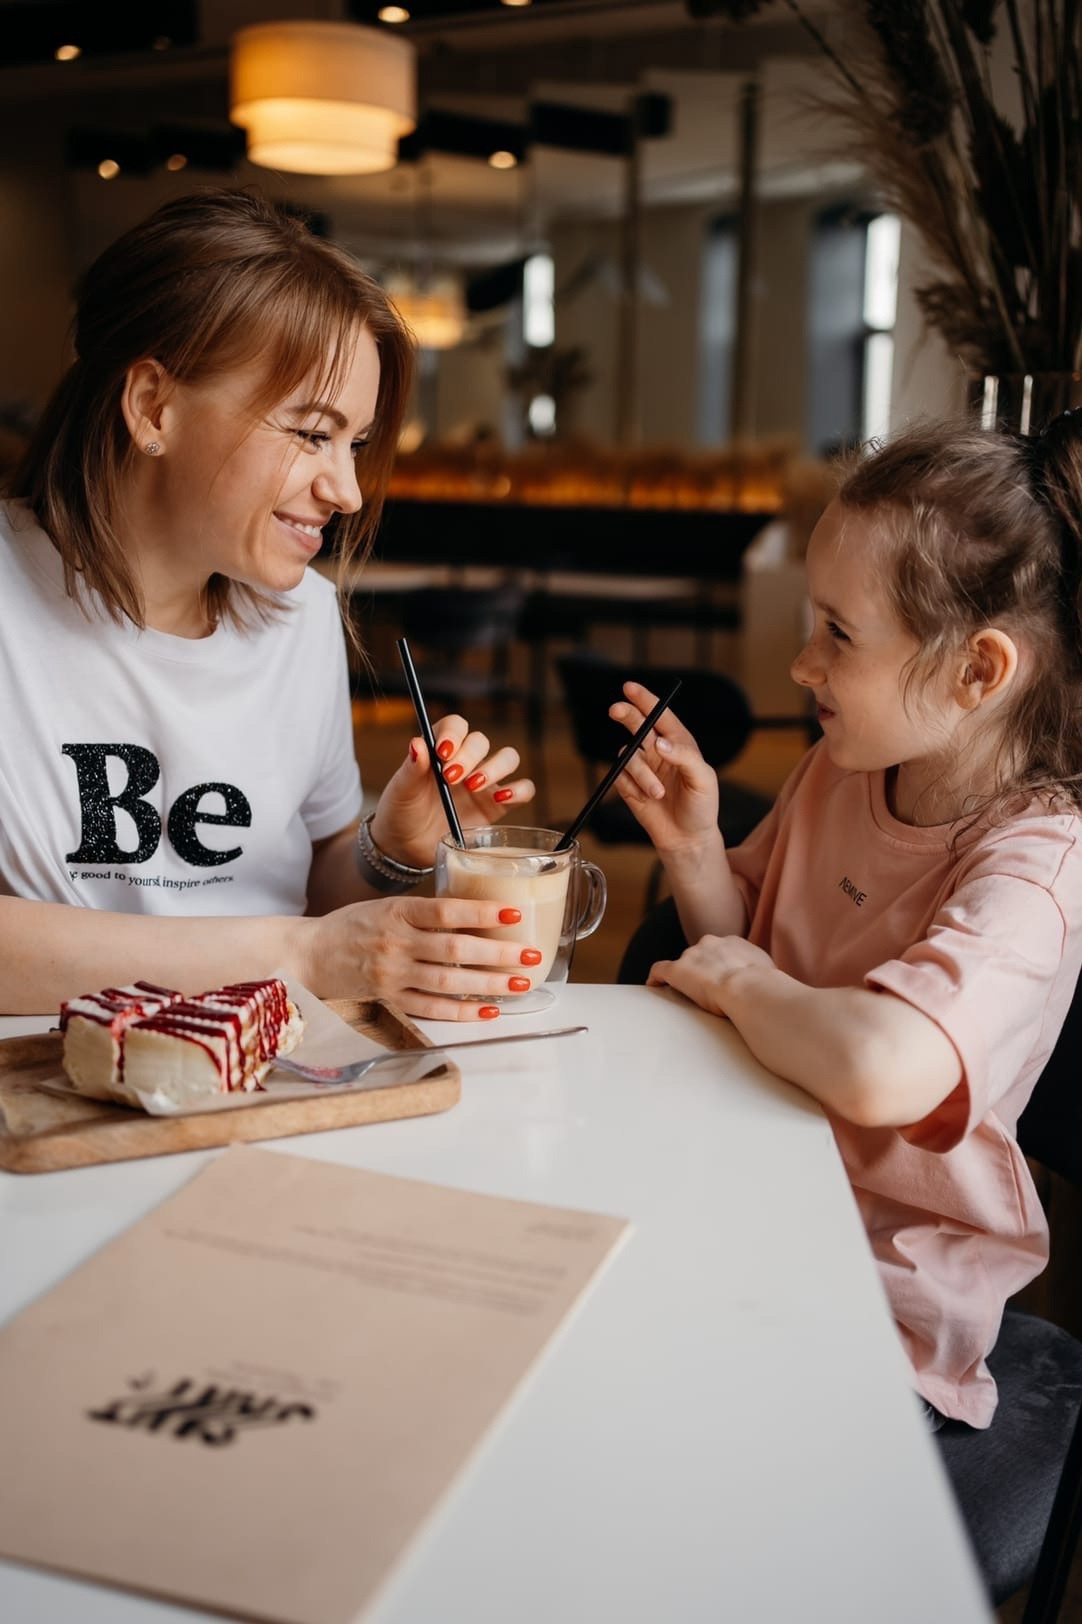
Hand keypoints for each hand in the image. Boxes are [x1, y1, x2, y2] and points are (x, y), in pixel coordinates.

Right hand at [301, 893, 544, 1020]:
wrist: (310, 954)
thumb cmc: (354, 926)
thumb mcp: (387, 907)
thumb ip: (425, 913)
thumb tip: (478, 916)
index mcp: (397, 912)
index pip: (445, 910)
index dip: (481, 911)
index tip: (512, 911)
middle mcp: (395, 943)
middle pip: (454, 950)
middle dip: (498, 953)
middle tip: (530, 955)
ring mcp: (392, 974)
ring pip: (448, 982)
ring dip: (488, 984)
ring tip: (519, 984)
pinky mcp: (390, 998)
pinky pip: (432, 1008)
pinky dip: (462, 1011)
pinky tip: (488, 1010)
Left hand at [371, 714, 535, 868]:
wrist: (407, 847)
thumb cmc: (401, 812)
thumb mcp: (401, 790)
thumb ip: (411, 768)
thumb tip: (417, 744)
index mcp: (440, 749)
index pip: (455, 725)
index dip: (453, 734)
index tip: (442, 752)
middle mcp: (465, 761)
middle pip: (481, 741)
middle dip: (469, 756)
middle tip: (450, 777)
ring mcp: (484, 782)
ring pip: (508, 758)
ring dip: (495, 767)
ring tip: (473, 786)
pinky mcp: (497, 806)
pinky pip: (523, 790)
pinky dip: (519, 790)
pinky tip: (501, 797)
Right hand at [609, 681, 719, 854]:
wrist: (687, 840)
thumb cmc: (702, 807)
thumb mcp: (703, 779)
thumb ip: (684, 756)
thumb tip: (659, 742)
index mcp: (679, 743)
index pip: (660, 715)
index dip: (644, 699)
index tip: (630, 688)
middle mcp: (658, 751)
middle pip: (636, 724)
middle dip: (627, 715)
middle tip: (617, 710)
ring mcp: (642, 768)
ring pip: (628, 756)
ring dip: (641, 774)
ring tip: (658, 793)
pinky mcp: (629, 786)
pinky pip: (620, 778)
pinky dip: (632, 788)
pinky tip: (647, 801)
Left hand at [648, 935, 775, 1017]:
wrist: (749, 988)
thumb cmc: (765, 986)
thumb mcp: (770, 972)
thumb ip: (763, 972)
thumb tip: (771, 984)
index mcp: (733, 942)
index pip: (721, 950)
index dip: (719, 964)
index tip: (722, 977)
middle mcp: (710, 943)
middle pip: (700, 954)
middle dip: (702, 969)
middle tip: (708, 989)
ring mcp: (692, 956)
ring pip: (683, 963)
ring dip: (685, 976)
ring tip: (686, 994)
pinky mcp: (677, 970)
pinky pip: (660, 970)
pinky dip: (656, 977)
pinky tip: (653, 987)